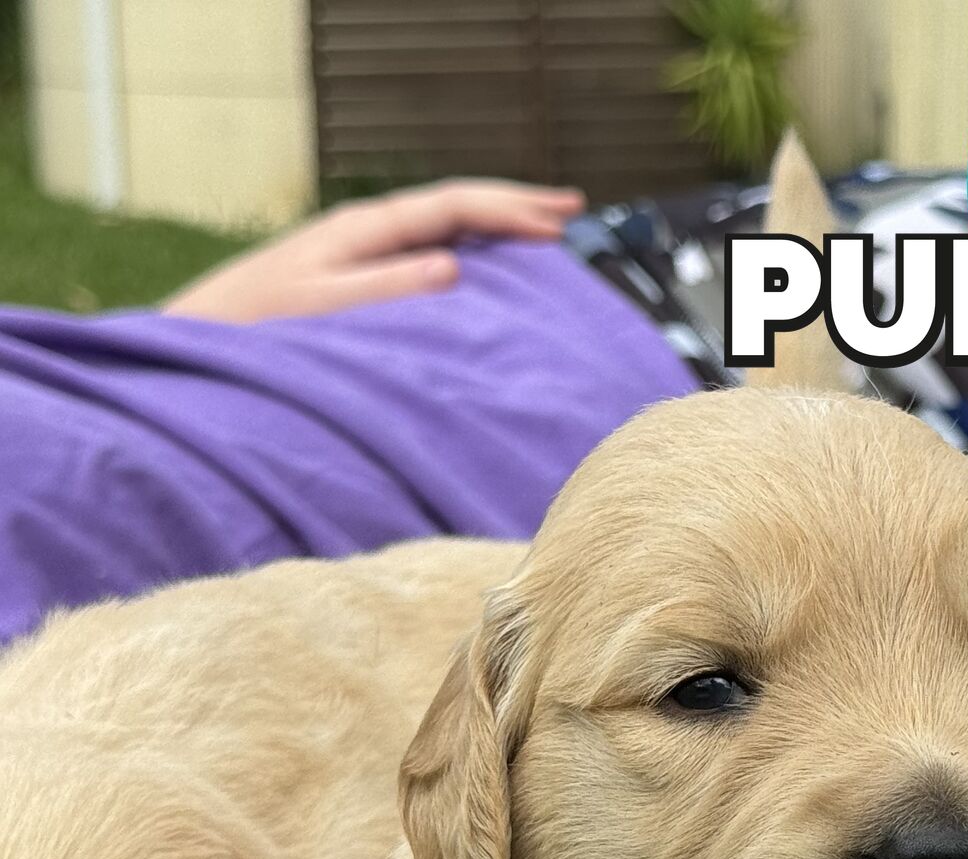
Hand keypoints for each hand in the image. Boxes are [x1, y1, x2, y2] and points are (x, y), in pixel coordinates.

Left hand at [164, 179, 586, 323]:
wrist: (202, 348)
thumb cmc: (255, 333)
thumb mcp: (325, 310)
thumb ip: (387, 288)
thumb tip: (452, 266)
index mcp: (364, 231)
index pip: (452, 206)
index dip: (509, 212)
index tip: (556, 227)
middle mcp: (365, 234)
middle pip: (452, 207)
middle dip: (513, 206)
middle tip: (570, 210)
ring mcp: (361, 255)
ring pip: (442, 227)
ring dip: (494, 227)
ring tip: (540, 231)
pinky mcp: (356, 280)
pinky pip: (425, 255)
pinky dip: (468, 254)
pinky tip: (486, 267)